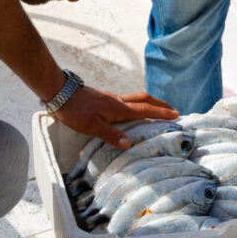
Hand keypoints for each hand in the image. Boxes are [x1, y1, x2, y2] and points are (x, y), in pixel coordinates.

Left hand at [55, 86, 177, 148]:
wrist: (60, 93)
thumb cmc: (75, 111)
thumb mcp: (92, 126)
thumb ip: (111, 135)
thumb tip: (129, 144)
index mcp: (119, 108)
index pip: (145, 110)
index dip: (161, 113)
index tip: (176, 115)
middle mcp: (119, 101)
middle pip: (145, 99)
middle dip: (160, 104)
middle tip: (173, 110)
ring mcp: (112, 99)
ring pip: (137, 98)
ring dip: (150, 103)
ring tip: (158, 109)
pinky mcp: (105, 99)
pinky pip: (128, 101)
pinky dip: (138, 104)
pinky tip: (133, 111)